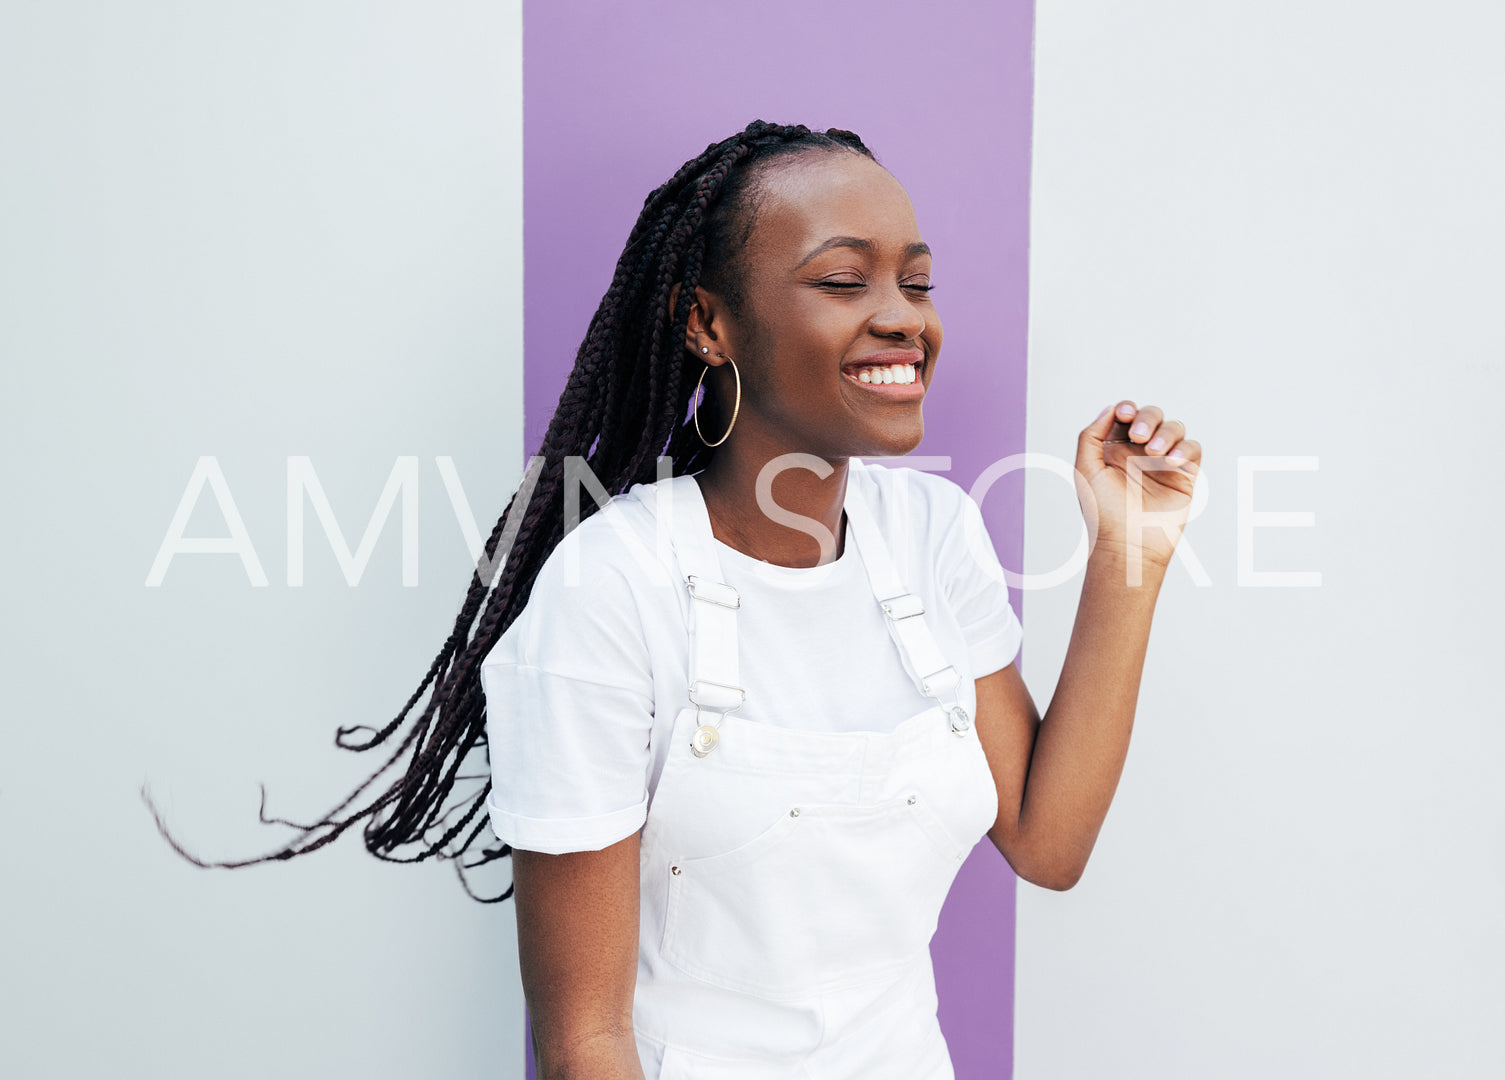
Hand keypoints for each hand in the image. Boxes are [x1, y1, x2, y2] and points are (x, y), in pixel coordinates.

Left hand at [1074, 400, 1201, 569]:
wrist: (1127, 543)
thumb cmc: (1102, 511)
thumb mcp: (1085, 470)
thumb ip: (1090, 436)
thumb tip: (1110, 409)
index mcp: (1115, 448)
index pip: (1126, 416)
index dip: (1127, 408)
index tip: (1124, 414)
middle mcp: (1140, 452)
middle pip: (1152, 416)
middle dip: (1146, 418)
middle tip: (1138, 437)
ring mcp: (1163, 462)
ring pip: (1174, 428)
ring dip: (1165, 433)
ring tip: (1153, 453)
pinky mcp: (1184, 475)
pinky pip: (1192, 449)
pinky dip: (1184, 448)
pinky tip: (1170, 461)